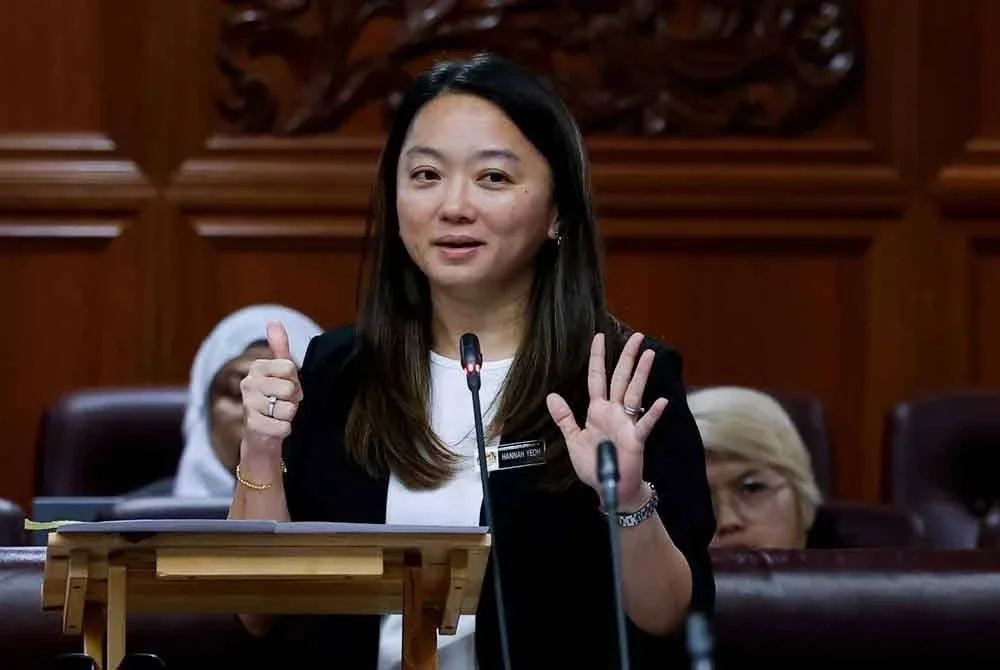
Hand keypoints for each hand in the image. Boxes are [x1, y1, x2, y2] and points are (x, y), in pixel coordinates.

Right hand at [240, 320, 302, 453]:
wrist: (263, 435)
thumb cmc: (276, 400)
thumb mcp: (282, 373)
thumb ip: (279, 348)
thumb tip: (273, 320)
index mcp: (257, 367)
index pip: (290, 367)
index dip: (295, 382)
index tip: (287, 388)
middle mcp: (248, 383)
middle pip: (290, 389)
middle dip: (293, 400)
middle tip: (283, 404)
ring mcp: (249, 405)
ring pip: (288, 409)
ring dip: (289, 416)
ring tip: (278, 416)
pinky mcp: (252, 425)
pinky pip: (284, 426)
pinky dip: (285, 430)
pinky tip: (274, 428)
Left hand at [546, 332, 667, 508]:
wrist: (610, 488)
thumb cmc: (594, 465)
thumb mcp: (573, 440)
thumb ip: (565, 418)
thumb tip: (551, 396)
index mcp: (598, 410)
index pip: (597, 377)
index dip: (598, 357)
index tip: (599, 336)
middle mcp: (614, 412)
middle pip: (621, 378)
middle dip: (628, 357)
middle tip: (638, 336)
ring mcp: (627, 423)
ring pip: (634, 393)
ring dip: (642, 374)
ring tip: (649, 354)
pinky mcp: (635, 439)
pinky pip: (644, 424)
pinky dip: (652, 413)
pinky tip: (661, 401)